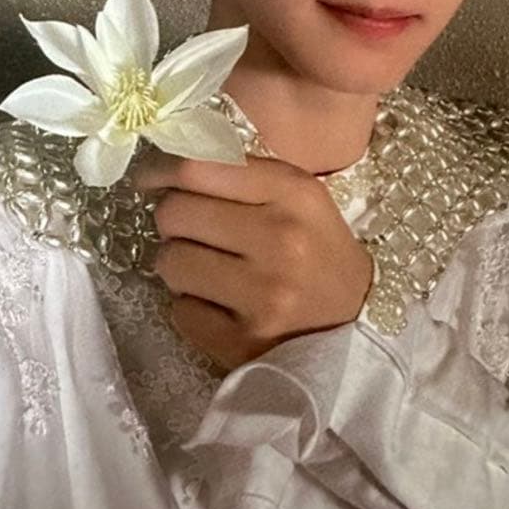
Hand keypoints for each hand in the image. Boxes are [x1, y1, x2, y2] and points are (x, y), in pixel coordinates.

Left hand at [130, 153, 373, 369]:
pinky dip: (191, 307)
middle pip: (174, 213)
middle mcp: (279, 239)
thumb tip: (163, 168)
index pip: (197, 168)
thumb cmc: (316, 247)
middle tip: (192, 231)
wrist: (356, 319)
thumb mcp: (296, 195)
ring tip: (207, 269)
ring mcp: (263, 294)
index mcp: (292, 193)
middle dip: (173, 221)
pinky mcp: (245, 340)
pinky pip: (179, 312)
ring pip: (170, 263)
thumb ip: (238, 172)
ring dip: (180, 265)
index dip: (160, 170)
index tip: (152, 180)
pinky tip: (219, 304)